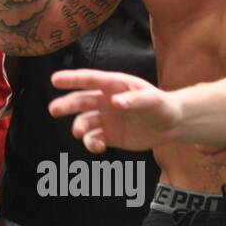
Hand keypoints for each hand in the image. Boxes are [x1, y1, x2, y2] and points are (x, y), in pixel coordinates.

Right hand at [47, 69, 180, 152]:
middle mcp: (104, 101)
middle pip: (80, 101)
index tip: (55, 80)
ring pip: (84, 122)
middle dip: (66, 105)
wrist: (171, 125)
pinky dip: (92, 144)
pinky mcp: (109, 136)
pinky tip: (99, 147)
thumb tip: (114, 102)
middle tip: (53, 110)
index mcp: (113, 86)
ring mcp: (105, 119)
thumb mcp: (153, 100)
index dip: (72, 79)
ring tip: (80, 132)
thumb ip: (134, 100)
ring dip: (78, 127)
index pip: (90, 80)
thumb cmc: (161, 105)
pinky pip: (94, 139)